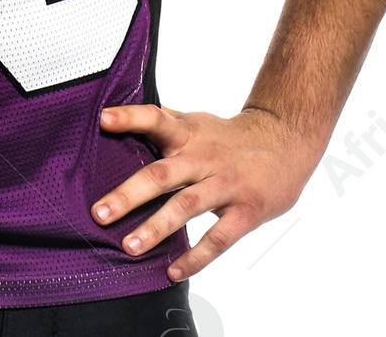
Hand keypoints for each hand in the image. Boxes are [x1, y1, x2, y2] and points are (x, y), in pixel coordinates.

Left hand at [90, 104, 322, 279]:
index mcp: (188, 133)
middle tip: (99, 213)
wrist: (285, 142)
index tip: (104, 119)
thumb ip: (163, 122)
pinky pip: (218, 238)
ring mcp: (225, 184)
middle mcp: (203, 157)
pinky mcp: (245, 211)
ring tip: (129, 246)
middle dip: (129, 194)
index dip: (130, 117)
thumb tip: (119, 113)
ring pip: (186, 206)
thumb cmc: (230, 137)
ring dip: (156, 228)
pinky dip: (196, 257)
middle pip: (163, 173)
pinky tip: (173, 271)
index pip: (156, 118)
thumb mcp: (197, 122)